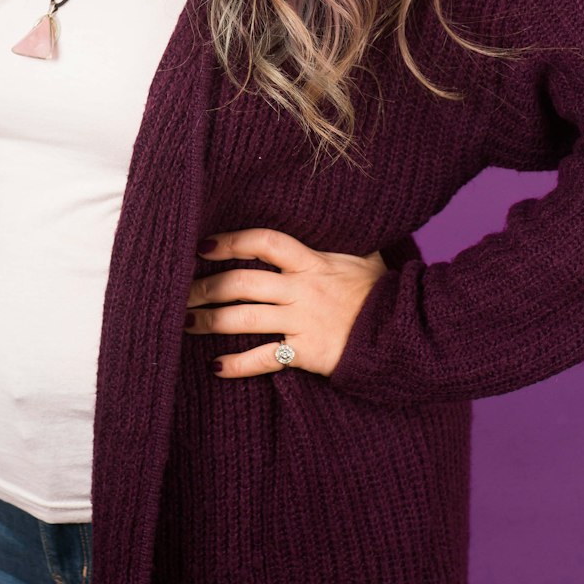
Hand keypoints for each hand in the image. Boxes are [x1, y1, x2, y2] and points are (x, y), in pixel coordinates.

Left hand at [185, 227, 390, 377]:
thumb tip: (340, 216)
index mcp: (313, 261)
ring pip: (245, 318)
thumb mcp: (365, 257)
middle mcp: (302, 289)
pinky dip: (238, 365)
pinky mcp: (306, 352)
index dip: (232, 241)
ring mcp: (302, 321)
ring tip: (185, 323)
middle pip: (242, 283)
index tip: (204, 245)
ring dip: (210, 321)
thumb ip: (343, 241)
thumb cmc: (383, 294)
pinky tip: (216, 367)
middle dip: (206, 286)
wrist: (405, 334)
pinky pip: (264, 358)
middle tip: (179, 290)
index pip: (265, 242)